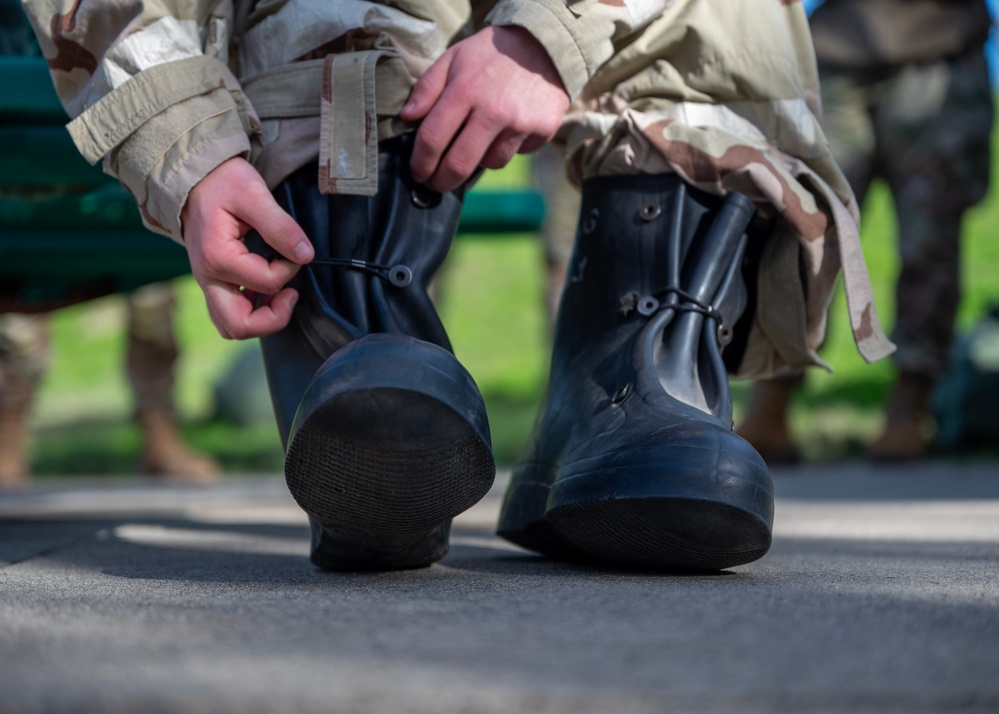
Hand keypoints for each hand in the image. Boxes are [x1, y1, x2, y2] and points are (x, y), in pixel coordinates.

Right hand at [181, 157, 313, 338]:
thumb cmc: (222, 182)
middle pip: (238, 325)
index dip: (290, 269)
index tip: (296, 250)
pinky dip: (251, 312)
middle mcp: (207, 276)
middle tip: (292, 296)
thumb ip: (280, 227)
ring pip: (231, 326)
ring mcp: (208, 282)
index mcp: (217, 256)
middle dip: (273, 319)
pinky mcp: (213, 282)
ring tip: (281, 296)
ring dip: (261, 319)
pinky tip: (268, 293)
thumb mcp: (253, 194)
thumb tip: (305, 255)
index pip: (266, 283)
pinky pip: (229, 313)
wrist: (195, 177)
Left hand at [401, 25, 569, 192]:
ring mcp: (519, 123)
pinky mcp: (542, 129)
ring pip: (490, 163)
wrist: (544, 44)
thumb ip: (427, 87)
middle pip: (459, 164)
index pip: (432, 139)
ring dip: (480, 159)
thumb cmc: (491, 54)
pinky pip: (517, 153)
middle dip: (443, 181)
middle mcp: (493, 111)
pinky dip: (507, 147)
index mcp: (465, 90)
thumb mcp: (453, 58)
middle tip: (437, 183)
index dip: (421, 162)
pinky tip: (507, 128)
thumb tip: (407, 117)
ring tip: (479, 140)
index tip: (418, 172)